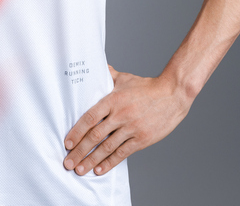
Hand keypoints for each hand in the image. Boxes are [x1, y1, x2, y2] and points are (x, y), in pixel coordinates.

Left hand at [63, 66, 191, 175]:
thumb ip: (107, 76)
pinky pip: (122, 153)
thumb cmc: (146, 87)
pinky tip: (99, 169)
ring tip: (80, 170)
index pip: (90, 117)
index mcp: (113, 99)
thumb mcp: (124, 78)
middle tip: (67, 162)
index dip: (77, 131)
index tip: (67, 143)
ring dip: (91, 160)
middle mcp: (120, 115)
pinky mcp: (142, 139)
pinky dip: (110, 162)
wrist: (172, 94)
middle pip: (95, 135)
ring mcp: (131, 128)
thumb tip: (95, 68)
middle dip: (79, 151)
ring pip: (107, 147)